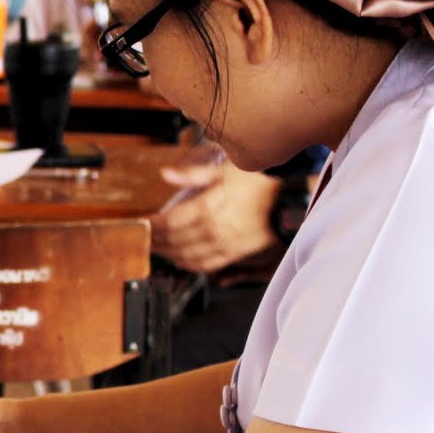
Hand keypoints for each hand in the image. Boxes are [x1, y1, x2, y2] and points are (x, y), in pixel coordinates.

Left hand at [152, 161, 279, 273]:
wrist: (292, 195)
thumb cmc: (260, 178)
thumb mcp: (225, 168)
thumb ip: (193, 174)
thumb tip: (165, 174)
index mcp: (209, 208)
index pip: (170, 222)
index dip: (152, 225)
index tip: (141, 224)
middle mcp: (215, 230)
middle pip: (176, 240)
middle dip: (157, 241)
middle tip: (143, 240)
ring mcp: (227, 244)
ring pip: (189, 255)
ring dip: (170, 254)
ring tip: (157, 250)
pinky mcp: (239, 252)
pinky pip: (209, 263)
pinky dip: (191, 264)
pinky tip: (181, 261)